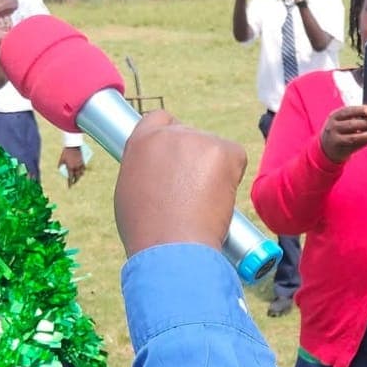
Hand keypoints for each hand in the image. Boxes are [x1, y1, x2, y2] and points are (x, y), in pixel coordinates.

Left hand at [59, 145, 86, 186]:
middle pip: (77, 177)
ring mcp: (80, 165)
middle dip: (75, 181)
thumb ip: (60, 165)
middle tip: (73, 183)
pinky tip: (81, 172)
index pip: (70, 178)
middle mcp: (76, 167)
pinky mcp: (83, 161)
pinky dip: (82, 171)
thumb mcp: (61, 159)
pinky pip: (84, 168)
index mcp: (70, 167)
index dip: (70, 183)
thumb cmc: (66, 152)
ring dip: (79, 176)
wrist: (73, 146)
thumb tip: (60, 169)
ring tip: (77, 178)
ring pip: (81, 173)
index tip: (70, 187)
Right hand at [114, 111, 246, 256]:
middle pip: (190, 136)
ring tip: (201, 203)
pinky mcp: (224, 150)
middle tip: (193, 194)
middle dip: (195, 159)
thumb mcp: (130, 191)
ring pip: (213, 149)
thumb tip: (158, 169)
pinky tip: (217, 198)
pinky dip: (232, 176)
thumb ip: (145, 169)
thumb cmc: (149, 231)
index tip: (179, 156)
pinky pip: (235, 157)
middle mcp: (169, 134)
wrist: (171, 246)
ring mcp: (197, 139)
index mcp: (142, 141)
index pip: (160, 120)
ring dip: (213, 170)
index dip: (171, 137)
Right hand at [320, 104, 366, 163]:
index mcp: (334, 116)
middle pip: (351, 124)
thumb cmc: (340, 130)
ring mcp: (336, 139)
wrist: (326, 148)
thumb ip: (357, 119)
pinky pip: (356, 145)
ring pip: (355, 137)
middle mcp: (333, 127)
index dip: (359, 110)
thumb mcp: (343, 121)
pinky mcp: (341, 149)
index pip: (347, 111)